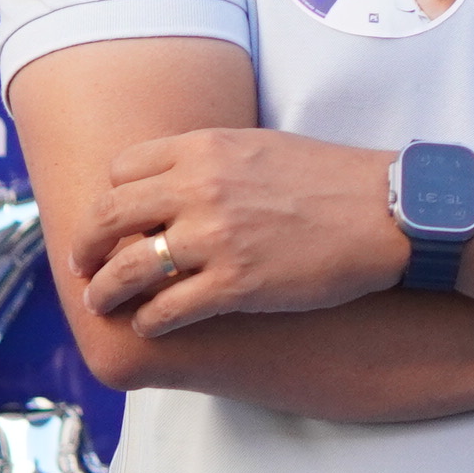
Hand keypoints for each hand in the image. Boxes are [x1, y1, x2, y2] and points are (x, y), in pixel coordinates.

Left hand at [81, 129, 408, 332]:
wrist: (389, 212)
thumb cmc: (333, 179)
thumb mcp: (262, 146)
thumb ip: (212, 160)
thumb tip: (172, 183)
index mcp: (206, 147)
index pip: (122, 170)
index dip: (110, 198)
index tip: (113, 220)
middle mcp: (201, 188)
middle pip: (109, 218)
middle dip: (86, 247)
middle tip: (84, 265)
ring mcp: (215, 238)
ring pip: (127, 270)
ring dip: (106, 291)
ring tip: (103, 302)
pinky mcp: (236, 285)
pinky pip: (167, 310)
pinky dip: (150, 321)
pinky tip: (153, 326)